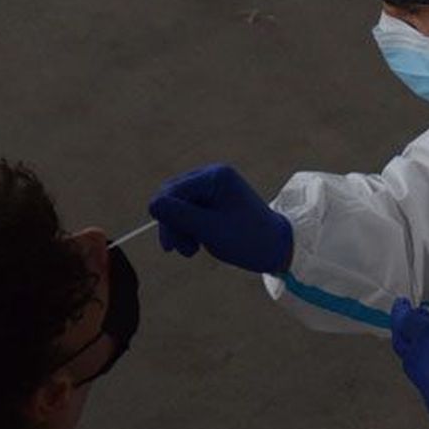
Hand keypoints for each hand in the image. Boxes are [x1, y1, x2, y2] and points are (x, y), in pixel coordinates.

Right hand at [148, 164, 293, 273]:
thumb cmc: (248, 238)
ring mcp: (214, 188)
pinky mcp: (214, 201)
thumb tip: (152, 204)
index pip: (174, 190)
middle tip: (179, 251)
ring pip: (180, 207)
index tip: (169, 245)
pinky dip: (190, 230)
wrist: (276, 248)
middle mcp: (213, 176)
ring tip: (191, 251)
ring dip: (181, 230)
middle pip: (175, 198)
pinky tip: (197, 245)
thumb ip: (180, 216)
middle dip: (174, 225)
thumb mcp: (210, 229)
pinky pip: (190, 212)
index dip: (166, 216)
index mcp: (216, 177)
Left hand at [389, 299, 428, 428]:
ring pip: (411, 368)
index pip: (406, 322)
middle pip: (402, 346)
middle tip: (412, 323)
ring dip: (416, 354)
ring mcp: (427, 389)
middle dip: (405, 332)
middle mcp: (425, 367)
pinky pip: (425, 386)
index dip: (402, 311)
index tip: (403, 306)